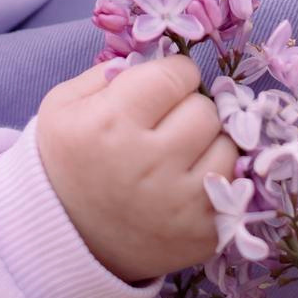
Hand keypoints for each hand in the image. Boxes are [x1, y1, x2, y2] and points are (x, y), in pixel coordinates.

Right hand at [35, 53, 236, 284]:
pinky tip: (185, 184)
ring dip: (206, 144)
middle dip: (189, 109)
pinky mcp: (201, 232)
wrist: (64, 239)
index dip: (173, 76)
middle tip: (166, 125)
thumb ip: (107, 73)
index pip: (178, 74)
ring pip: (227, 145)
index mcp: (111, 123)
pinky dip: (215, 179)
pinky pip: (234, 184)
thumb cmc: (66, 163)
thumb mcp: (63, 106)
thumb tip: (157, 59)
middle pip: (206, 110)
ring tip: (177, 155)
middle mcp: (147, 162)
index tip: (163, 89)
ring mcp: (178, 202)